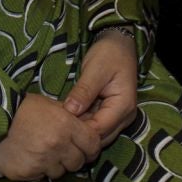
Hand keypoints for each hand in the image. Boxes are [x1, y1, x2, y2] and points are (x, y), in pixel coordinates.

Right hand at [0, 94, 103, 180]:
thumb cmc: (21, 108)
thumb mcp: (49, 104)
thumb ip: (71, 116)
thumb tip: (89, 123)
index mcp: (66, 125)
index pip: (93, 145)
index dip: (91, 147)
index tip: (85, 146)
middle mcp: (58, 145)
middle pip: (79, 162)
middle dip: (73, 157)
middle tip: (62, 150)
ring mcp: (42, 161)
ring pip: (61, 172)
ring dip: (55, 165)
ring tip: (42, 152)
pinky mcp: (28, 173)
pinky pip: (42, 176)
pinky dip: (38, 169)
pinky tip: (29, 157)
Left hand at [63, 30, 139, 144]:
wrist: (120, 45)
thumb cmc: (109, 54)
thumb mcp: (94, 70)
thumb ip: (83, 91)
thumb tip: (70, 111)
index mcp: (123, 106)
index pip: (99, 130)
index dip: (79, 131)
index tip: (58, 125)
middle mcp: (125, 117)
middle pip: (99, 137)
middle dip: (78, 134)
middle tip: (56, 125)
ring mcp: (119, 117)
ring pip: (98, 134)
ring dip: (80, 130)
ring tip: (60, 122)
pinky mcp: (112, 114)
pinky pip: (96, 126)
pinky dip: (83, 124)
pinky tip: (68, 118)